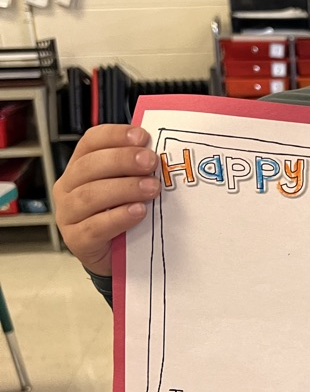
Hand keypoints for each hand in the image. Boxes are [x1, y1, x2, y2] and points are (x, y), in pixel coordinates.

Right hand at [53, 124, 159, 275]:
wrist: (115, 256)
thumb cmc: (122, 214)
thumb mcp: (128, 186)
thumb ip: (136, 169)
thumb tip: (159, 150)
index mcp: (80, 166)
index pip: (91, 142)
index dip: (116, 135)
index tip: (142, 136)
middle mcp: (68, 187)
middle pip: (90, 166)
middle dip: (123, 160)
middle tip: (151, 162)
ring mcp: (68, 214)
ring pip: (90, 196)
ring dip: (124, 188)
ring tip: (151, 189)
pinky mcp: (76, 240)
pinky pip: (94, 227)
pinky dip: (118, 217)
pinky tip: (138, 212)